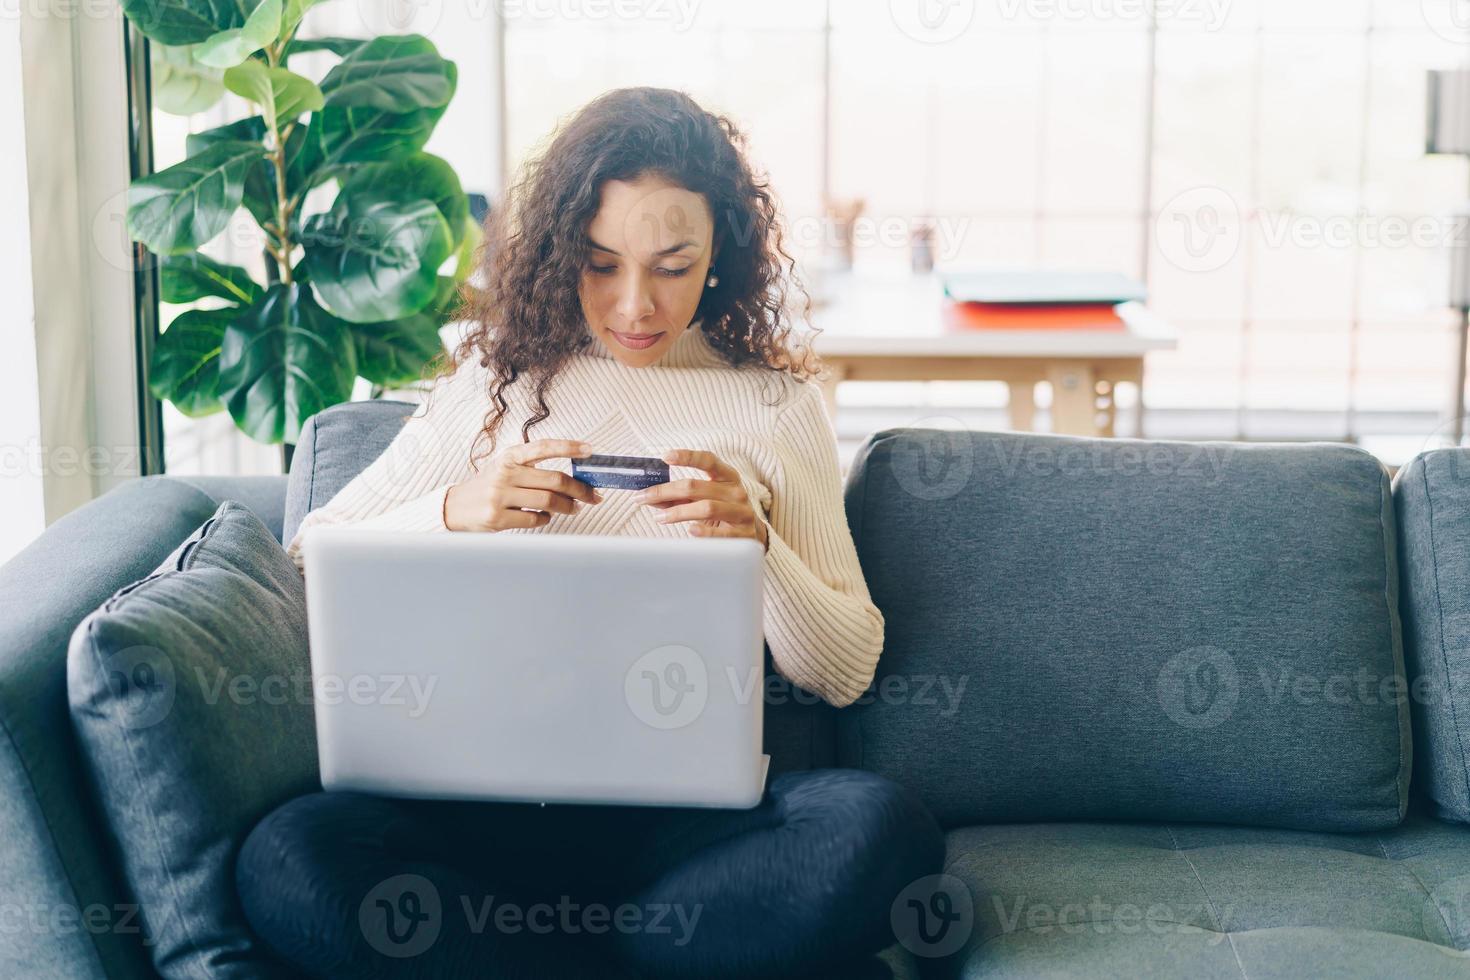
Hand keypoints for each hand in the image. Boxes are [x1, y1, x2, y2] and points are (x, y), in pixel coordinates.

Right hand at [444, 439, 601, 531]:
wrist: (454, 507)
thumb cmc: (488, 486)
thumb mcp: (505, 467)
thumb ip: (532, 469)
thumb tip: (573, 479)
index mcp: (509, 456)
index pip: (543, 447)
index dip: (569, 447)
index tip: (590, 450)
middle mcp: (504, 473)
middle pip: (554, 480)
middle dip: (580, 490)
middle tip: (592, 496)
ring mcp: (500, 496)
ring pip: (548, 501)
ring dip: (568, 507)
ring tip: (574, 508)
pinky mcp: (497, 518)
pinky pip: (535, 520)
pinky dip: (546, 519)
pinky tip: (545, 517)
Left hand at [639, 449, 768, 550]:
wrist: (750, 534)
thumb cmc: (721, 511)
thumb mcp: (704, 498)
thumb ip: (678, 496)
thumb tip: (649, 495)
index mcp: (728, 476)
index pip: (708, 460)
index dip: (687, 456)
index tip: (665, 456)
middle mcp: (736, 490)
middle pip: (696, 486)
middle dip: (665, 491)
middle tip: (642, 497)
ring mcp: (741, 511)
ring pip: (706, 507)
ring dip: (678, 511)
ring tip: (660, 517)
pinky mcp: (742, 533)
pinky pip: (720, 532)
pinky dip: (704, 531)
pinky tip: (690, 530)